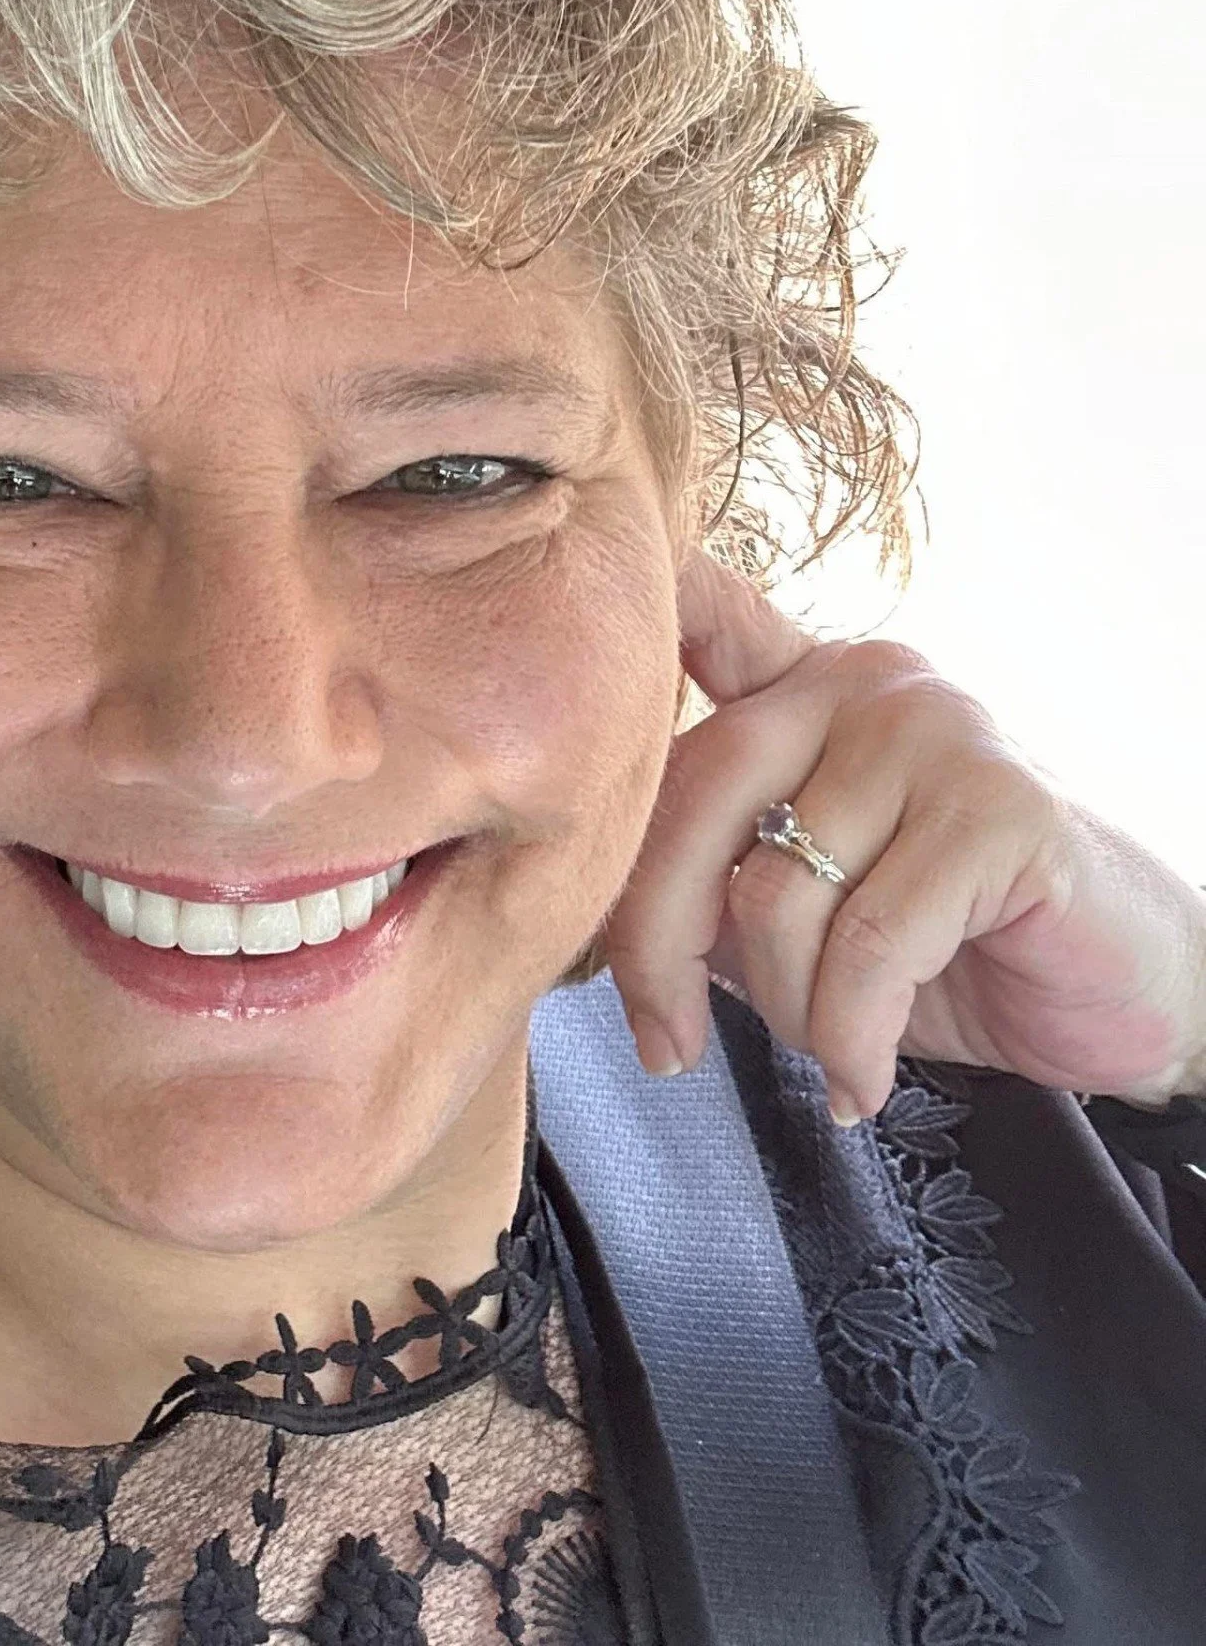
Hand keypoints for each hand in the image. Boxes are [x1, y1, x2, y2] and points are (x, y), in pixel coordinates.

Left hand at [604, 553, 1205, 1123]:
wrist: (1110, 997)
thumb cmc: (933, 948)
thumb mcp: (791, 905)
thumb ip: (704, 873)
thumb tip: (580, 910)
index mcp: (797, 686)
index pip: (701, 619)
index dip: (645, 600)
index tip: (570, 604)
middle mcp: (858, 679)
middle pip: (694, 799)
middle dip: (656, 947)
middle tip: (666, 1046)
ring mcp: (935, 729)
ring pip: (777, 890)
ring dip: (785, 1010)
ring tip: (826, 1050)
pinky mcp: (1002, 806)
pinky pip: (870, 942)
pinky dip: (850, 1036)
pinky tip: (863, 1080)